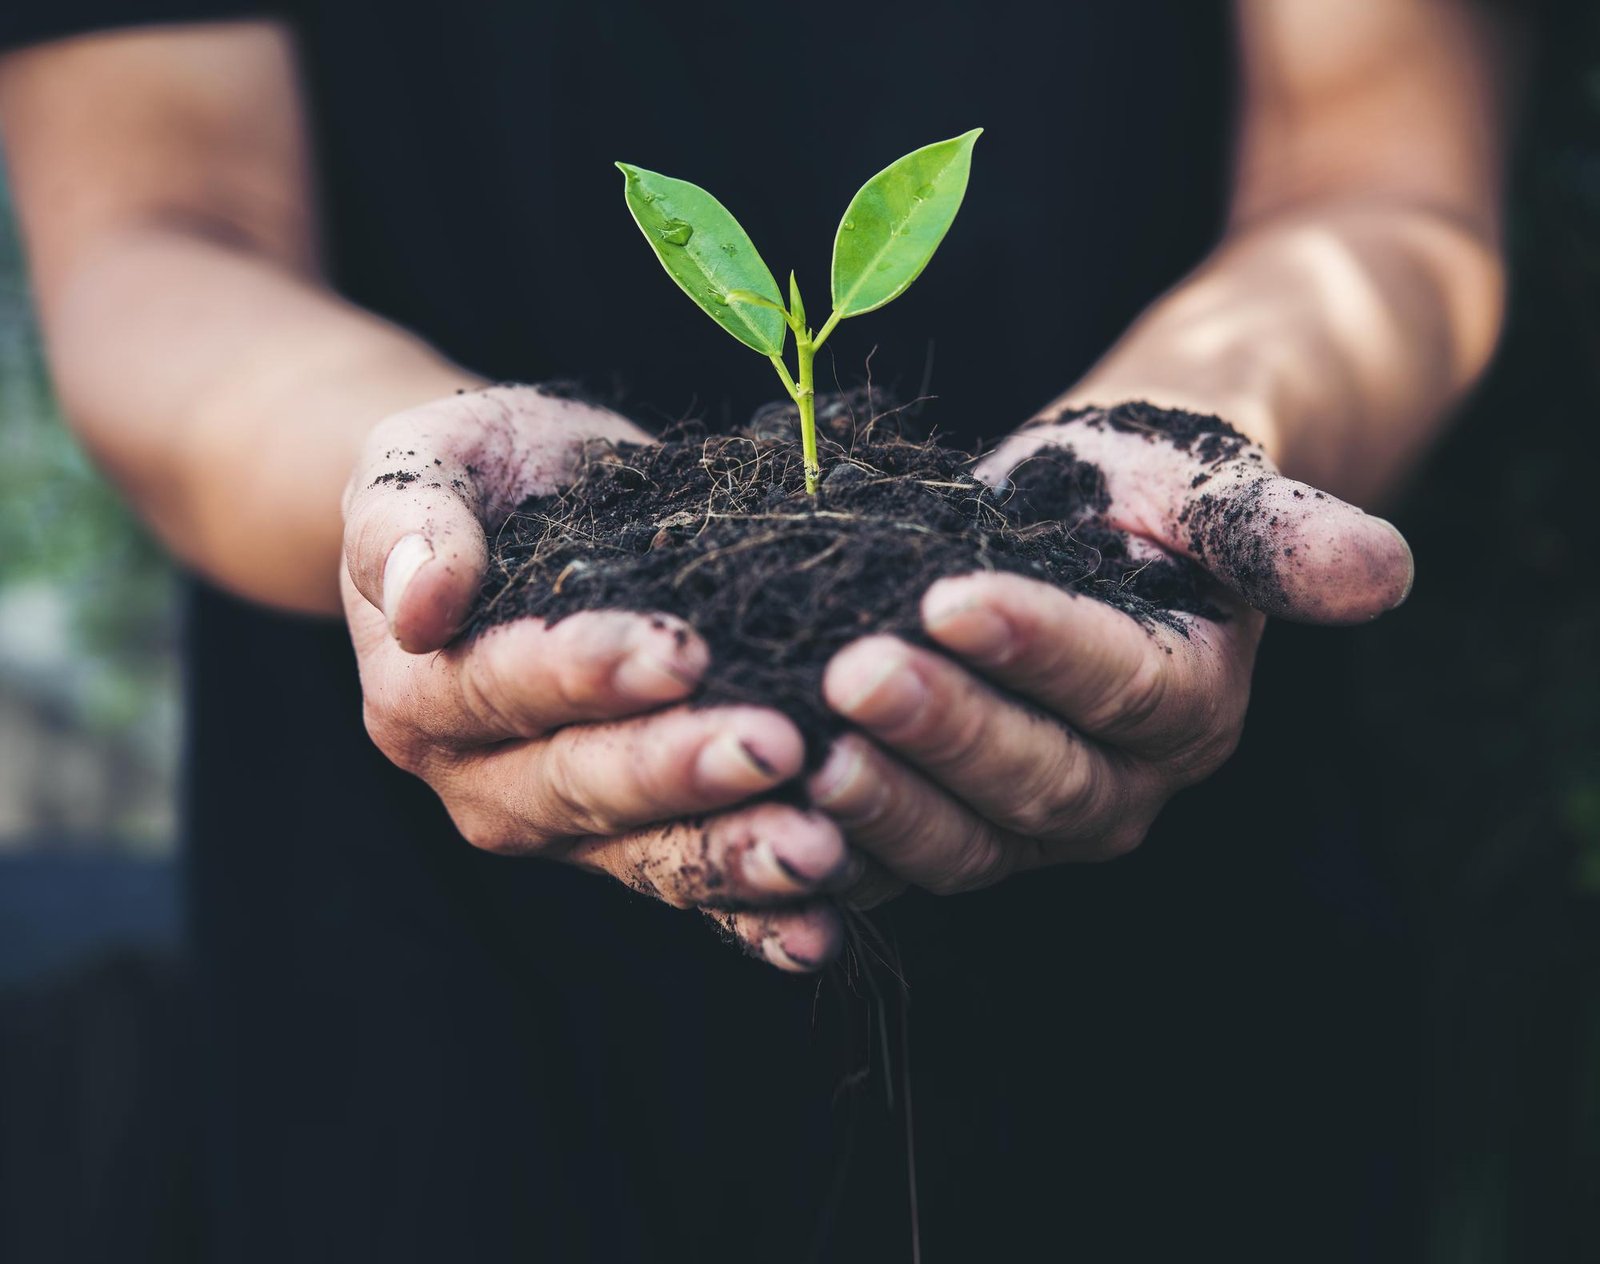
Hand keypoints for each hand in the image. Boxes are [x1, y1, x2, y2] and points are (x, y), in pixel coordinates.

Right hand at [342, 385, 855, 969]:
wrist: (518, 515)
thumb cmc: (478, 477)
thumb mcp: (424, 461)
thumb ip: (409, 522)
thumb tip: (420, 601)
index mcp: (422, 691)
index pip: (503, 686)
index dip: (587, 673)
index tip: (681, 650)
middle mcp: (483, 778)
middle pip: (581, 783)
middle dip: (679, 770)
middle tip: (775, 747)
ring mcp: (562, 824)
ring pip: (644, 852)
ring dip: (731, 858)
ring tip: (819, 851)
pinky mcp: (631, 844)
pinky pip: (690, 892)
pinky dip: (753, 918)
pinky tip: (820, 929)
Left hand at [806, 407, 1413, 892]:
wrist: (1075, 527)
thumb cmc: (1142, 495)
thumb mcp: (1210, 491)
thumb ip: (1280, 534)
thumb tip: (1385, 574)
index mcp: (1189, 708)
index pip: (1121, 689)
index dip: (1040, 650)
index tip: (954, 598)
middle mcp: (1115, 785)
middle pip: (1035, 782)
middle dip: (943, 732)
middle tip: (853, 674)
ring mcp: (1023, 822)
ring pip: (959, 841)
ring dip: (880, 802)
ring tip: (801, 746)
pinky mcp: (943, 826)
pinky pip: (889, 858)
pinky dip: (832, 846)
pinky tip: (765, 809)